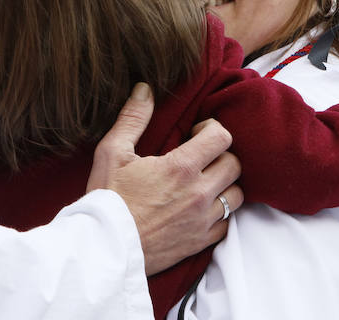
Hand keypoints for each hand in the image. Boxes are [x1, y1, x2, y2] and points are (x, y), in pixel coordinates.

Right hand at [87, 83, 243, 274]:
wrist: (102, 248)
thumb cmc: (106, 199)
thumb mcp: (112, 152)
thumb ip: (133, 118)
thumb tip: (145, 89)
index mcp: (181, 167)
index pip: (221, 137)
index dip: (211, 129)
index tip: (195, 134)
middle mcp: (199, 193)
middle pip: (234, 164)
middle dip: (220, 155)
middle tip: (200, 157)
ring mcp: (202, 220)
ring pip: (236, 195)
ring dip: (223, 184)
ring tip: (203, 182)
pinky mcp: (199, 243)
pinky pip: (227, 225)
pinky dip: (219, 214)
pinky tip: (200, 208)